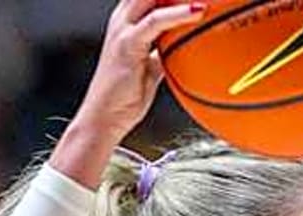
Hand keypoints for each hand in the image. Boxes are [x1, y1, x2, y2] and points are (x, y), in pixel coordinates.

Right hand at [52, 0, 206, 186]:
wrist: (104, 118)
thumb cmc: (125, 98)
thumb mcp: (151, 69)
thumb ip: (163, 54)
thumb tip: (184, 51)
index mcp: (128, 21)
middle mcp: (123, 19)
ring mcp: (123, 30)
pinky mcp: (127, 44)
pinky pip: (156, 21)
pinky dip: (178, 13)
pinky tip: (199, 11)